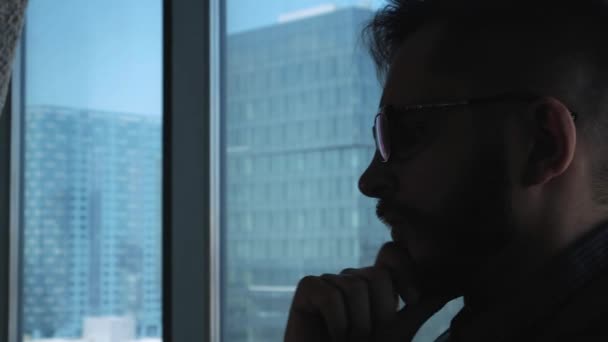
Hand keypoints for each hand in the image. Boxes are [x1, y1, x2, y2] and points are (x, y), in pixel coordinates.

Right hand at [284, 242, 454, 341]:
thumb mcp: (400, 331)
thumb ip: (422, 306)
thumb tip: (454, 285)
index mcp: (374, 283)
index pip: (392, 253)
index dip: (405, 270)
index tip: (412, 299)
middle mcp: (351, 277)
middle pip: (378, 275)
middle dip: (380, 313)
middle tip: (367, 337)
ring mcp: (328, 280)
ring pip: (355, 286)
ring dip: (357, 325)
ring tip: (348, 341)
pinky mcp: (307, 288)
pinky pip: (331, 294)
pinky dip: (337, 322)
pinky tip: (332, 336)